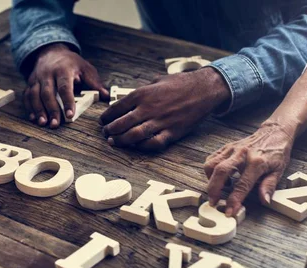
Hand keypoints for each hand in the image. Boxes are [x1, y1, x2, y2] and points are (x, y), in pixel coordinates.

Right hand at [24, 43, 108, 128]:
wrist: (50, 52)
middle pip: (47, 93)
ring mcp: (37, 78)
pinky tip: (34, 118)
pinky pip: (27, 96)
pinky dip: (29, 107)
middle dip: (51, 109)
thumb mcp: (85, 68)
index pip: (64, 87)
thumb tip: (106, 96)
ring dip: (38, 110)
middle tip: (55, 124)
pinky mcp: (30, 83)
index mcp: (63, 69)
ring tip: (43, 123)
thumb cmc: (70, 63)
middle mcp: (47, 73)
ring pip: (34, 95)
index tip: (70, 115)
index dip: (67, 101)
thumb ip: (94, 82)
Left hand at [100, 68, 229, 150]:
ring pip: (133, 136)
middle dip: (110, 130)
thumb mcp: (157, 81)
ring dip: (121, 141)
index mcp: (143, 94)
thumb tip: (128, 101)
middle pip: (121, 124)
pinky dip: (142, 147)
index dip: (107, 116)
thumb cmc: (181, 83)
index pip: (117, 108)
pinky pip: (153, 144)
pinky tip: (135, 146)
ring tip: (113, 142)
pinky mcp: (172, 132)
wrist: (204, 89)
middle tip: (106, 133)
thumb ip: (142, 91)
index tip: (103, 121)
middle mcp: (149, 108)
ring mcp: (160, 122)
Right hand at [204, 122, 295, 216]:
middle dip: (214, 190)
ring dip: (210, 179)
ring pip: (212, 164)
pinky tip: (216, 177)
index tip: (229, 211)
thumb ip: (269, 186)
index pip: (242, 185)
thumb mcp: (279, 171)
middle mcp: (242, 154)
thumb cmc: (277, 152)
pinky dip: (210, 170)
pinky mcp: (227, 147)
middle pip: (221, 172)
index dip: (234, 200)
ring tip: (215, 189)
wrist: (275, 132)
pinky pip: (212, 158)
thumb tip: (265, 201)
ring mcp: (232, 149)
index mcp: (257, 163)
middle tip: (213, 202)